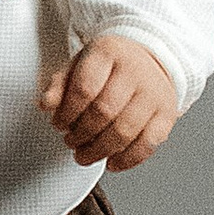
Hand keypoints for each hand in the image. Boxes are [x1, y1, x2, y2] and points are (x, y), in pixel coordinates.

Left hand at [40, 35, 178, 170]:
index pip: (84, 89)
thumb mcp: (80, 64)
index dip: (67, 113)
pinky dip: (127, 159)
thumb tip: (46, 104)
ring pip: (125, 131)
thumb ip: (60, 84)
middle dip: (82, 135)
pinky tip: (112, 162)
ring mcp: (153, 93)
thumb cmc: (110, 65)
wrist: (150, 58)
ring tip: (85, 155)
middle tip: (71, 142)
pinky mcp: (167, 114)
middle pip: (104, 112)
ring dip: (100, 151)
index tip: (59, 124)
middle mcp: (134, 71)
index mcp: (108, 53)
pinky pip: (148, 144)